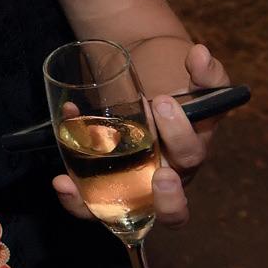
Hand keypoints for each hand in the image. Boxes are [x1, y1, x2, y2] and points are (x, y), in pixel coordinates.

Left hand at [53, 43, 228, 227]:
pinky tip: (62, 182)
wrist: (145, 97)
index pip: (191, 153)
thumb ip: (206, 72)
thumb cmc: (173, 97)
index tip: (161, 101)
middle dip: (168, 195)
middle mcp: (164, 179)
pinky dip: (76, 200)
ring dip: (106, 204)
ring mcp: (135, 189)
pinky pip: (93, 205)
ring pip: (128, 212)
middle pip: (173, 205)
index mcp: (187, 152)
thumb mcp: (193, 83)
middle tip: (162, 172)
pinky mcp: (106, 191)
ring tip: (82, 185)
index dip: (179, 133)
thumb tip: (201, 54)